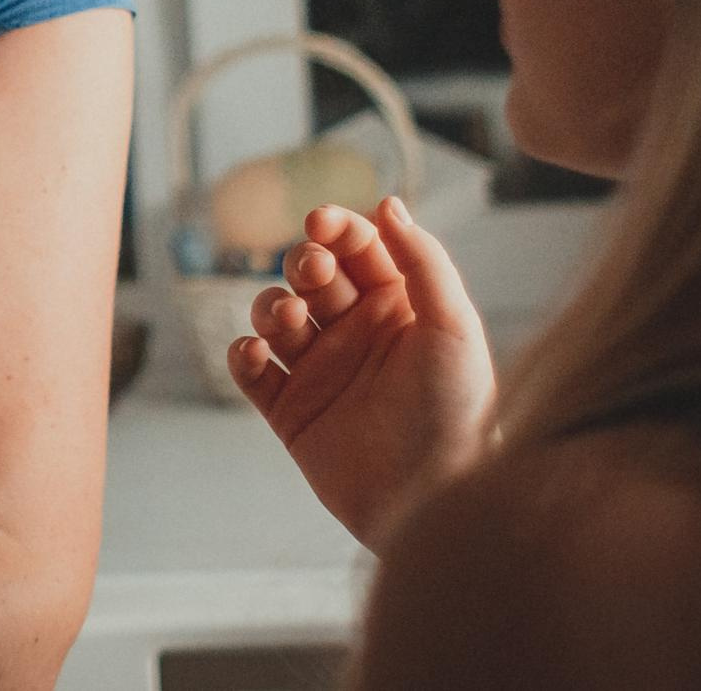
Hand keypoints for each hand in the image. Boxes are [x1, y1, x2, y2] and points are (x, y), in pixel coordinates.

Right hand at [227, 198, 495, 549]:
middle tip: (310, 274)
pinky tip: (256, 355)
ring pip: (273, 314)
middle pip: (309, 273)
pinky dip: (243, 356)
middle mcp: (355, 332)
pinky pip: (250, 371)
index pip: (357, 247)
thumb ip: (423, 260)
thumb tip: (388, 202)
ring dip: (271, 306)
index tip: (321, 222)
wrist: (433, 498)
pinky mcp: (290, 411)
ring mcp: (319, 370)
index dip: (337, 227)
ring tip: (290, 321)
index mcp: (396, 306)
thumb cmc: (457, 411)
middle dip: (303, 263)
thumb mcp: (454, 326)